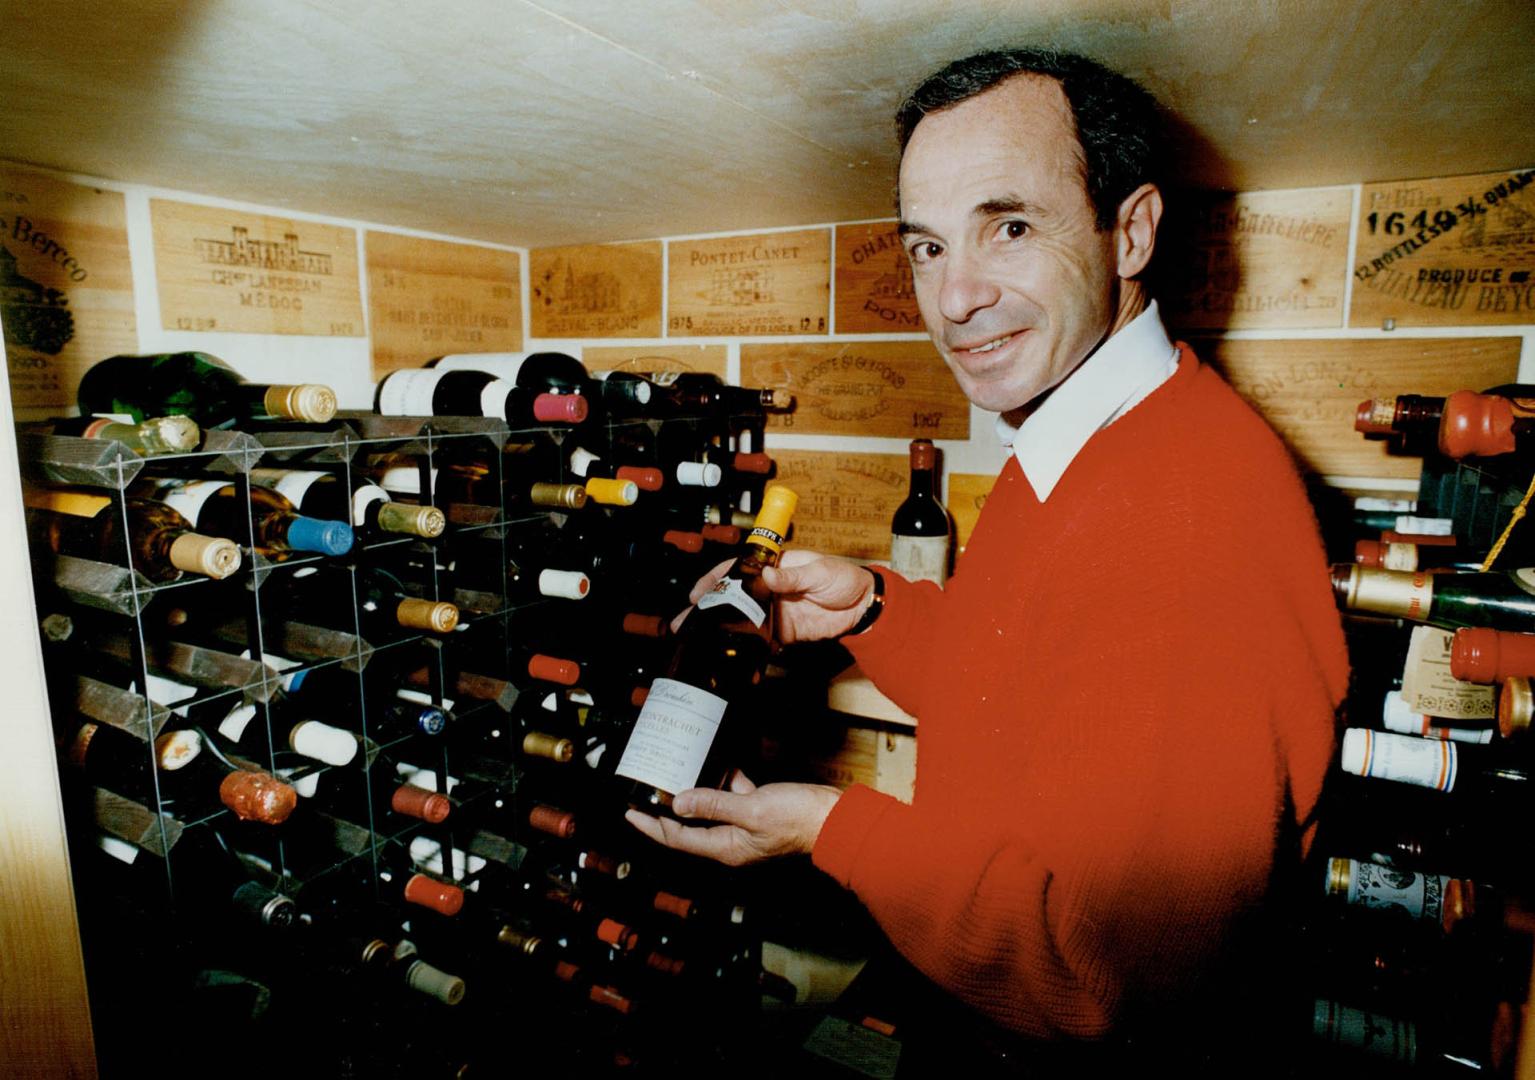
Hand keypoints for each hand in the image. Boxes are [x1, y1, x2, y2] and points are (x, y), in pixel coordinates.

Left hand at [624, 771, 841, 866]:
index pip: (677, 837)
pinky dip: (725, 781)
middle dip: (666, 809)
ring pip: (709, 808)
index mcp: (725, 847)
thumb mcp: (751, 809)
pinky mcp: (758, 812)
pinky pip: (733, 797)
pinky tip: (720, 763)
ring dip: (694, 791)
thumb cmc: (797, 819)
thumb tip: (679, 801)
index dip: (651, 825)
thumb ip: (714, 805)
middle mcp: (730, 840)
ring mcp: (744, 827)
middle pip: (688, 825)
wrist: (833, 818)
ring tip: (675, 771)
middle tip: (645, 790)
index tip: (630, 811)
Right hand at [678, 549, 876, 642]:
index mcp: (774, 566)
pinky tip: (728, 653)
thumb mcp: (819, 571)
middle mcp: (769, 589)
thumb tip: (767, 575)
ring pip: (742, 620)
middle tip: (685, 622)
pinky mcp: (784, 632)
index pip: (738, 569)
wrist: (864, 606)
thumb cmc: (843, 577)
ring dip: (721, 630)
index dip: (716, 579)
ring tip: (697, 640)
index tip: (699, 592)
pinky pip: (760, 640)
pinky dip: (745, 647)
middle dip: (708, 609)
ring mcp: (774, 612)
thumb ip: (792, 576)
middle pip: (733, 597)